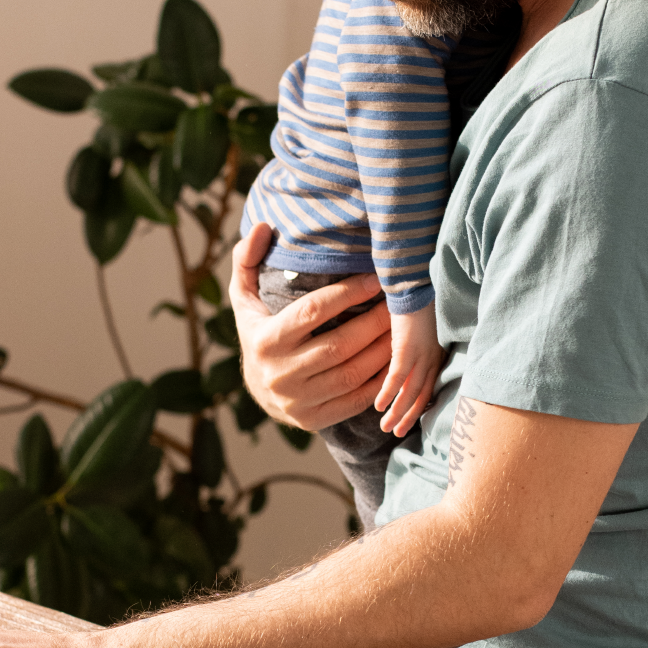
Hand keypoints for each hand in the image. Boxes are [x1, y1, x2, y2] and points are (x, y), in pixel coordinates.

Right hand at [230, 223, 391, 429]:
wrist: (256, 391)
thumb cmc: (258, 331)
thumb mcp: (244, 296)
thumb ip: (247, 259)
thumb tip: (263, 227)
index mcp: (264, 340)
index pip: (313, 311)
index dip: (347, 293)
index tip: (375, 278)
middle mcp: (280, 373)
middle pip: (340, 345)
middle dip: (375, 322)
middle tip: (399, 304)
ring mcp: (298, 400)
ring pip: (353, 373)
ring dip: (384, 350)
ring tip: (403, 329)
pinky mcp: (314, 420)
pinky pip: (356, 399)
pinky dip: (380, 380)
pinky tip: (395, 359)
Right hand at [375, 305, 442, 436]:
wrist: (417, 280)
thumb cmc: (417, 297)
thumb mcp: (420, 326)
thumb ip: (414, 342)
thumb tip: (401, 352)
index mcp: (435, 353)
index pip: (428, 387)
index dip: (418, 406)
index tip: (408, 420)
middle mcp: (432, 357)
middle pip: (422, 395)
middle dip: (409, 417)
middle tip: (396, 433)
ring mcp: (421, 353)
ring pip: (410, 391)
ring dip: (398, 412)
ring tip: (386, 428)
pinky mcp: (408, 347)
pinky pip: (397, 376)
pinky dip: (388, 393)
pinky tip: (379, 405)